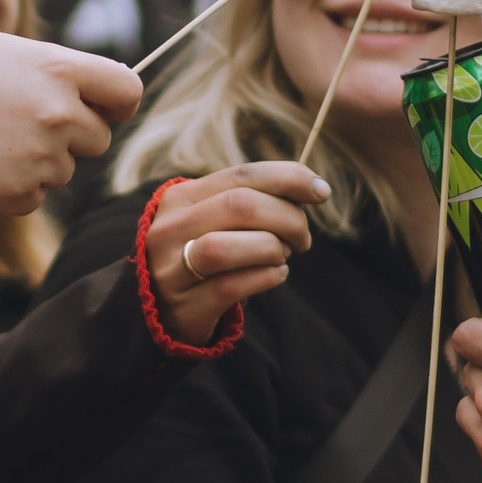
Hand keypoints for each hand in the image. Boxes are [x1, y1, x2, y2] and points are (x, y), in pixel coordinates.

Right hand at [0, 34, 140, 215]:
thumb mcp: (8, 52)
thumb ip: (59, 70)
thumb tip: (99, 97)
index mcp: (59, 70)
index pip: (127, 90)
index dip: (118, 104)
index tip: (103, 110)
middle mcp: (58, 113)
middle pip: (99, 140)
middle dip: (71, 137)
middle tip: (23, 125)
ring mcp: (41, 156)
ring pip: (65, 171)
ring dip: (38, 163)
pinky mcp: (19, 192)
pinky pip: (36, 197)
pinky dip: (13, 188)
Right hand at [142, 160, 327, 342]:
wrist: (160, 308)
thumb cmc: (203, 253)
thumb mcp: (217, 219)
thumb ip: (255, 199)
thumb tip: (312, 188)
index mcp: (181, 197)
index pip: (242, 175)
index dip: (289, 178)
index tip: (321, 192)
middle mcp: (170, 228)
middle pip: (239, 206)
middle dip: (287, 219)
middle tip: (302, 238)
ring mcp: (172, 268)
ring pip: (225, 247)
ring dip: (271, 249)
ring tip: (283, 255)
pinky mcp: (184, 305)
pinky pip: (231, 287)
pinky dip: (266, 277)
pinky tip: (276, 274)